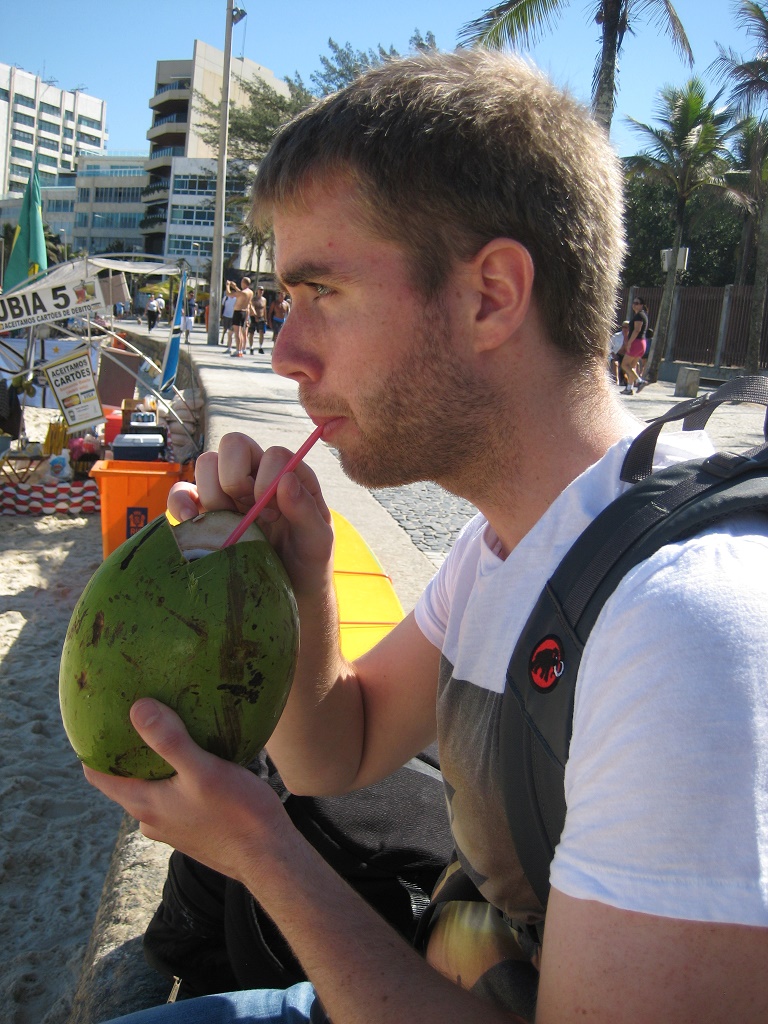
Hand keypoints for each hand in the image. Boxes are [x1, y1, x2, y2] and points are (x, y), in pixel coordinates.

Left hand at [83, 698, 290, 884]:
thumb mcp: (203, 770)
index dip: (92, 747)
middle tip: (143, 714)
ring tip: (175, 731)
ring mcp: (172, 826)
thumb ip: (170, 740)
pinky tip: (203, 758)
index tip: (99, 718)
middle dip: (130, 750)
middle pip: (126, 779)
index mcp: (143, 804)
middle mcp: (151, 818)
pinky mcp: (193, 829)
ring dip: (159, 763)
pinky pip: (176, 796)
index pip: (98, 774)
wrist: (270, 856)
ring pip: (153, 787)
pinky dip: (180, 776)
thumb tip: (138, 707)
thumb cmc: (237, 815)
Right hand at [167, 433, 333, 596]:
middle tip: (249, 512)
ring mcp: (229, 494)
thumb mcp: (318, 542)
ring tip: (229, 524)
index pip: (273, 454)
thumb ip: (307, 511)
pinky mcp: (206, 514)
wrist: (289, 594)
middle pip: (234, 444)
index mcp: (288, 477)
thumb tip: (285, 480)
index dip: (269, 479)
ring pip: (206, 463)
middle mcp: (257, 477)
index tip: (273, 515)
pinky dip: (180, 502)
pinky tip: (192, 521)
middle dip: (236, 477)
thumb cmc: (308, 563)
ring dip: (213, 493)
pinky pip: (182, 494)